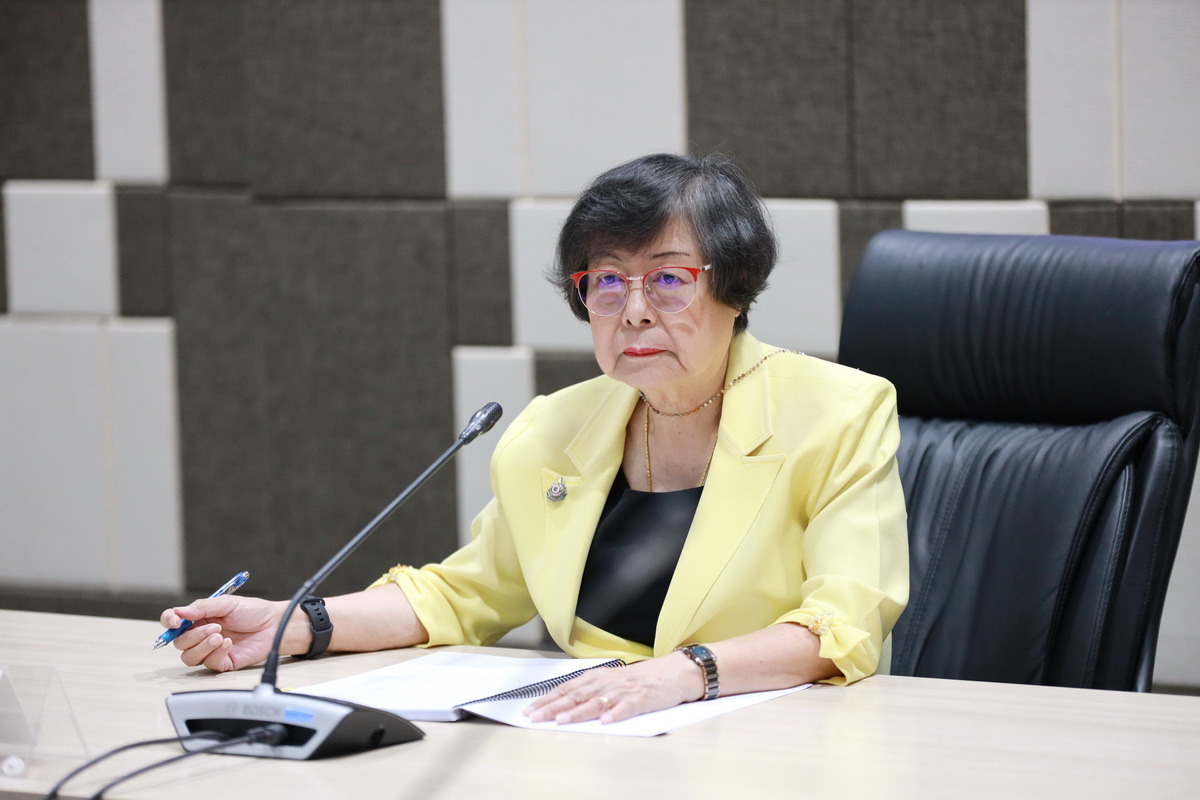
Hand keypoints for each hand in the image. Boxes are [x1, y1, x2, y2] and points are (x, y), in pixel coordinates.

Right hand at [159, 595, 283, 672]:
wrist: (274, 625)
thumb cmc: (252, 611)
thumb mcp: (226, 603)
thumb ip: (202, 607)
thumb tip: (179, 611)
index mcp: (199, 618)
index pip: (174, 622)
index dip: (169, 622)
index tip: (175, 621)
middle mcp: (201, 635)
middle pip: (179, 643)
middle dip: (193, 636)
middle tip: (215, 627)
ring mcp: (210, 650)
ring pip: (189, 657)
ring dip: (202, 646)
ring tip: (220, 636)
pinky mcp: (222, 663)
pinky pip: (208, 664)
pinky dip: (216, 654)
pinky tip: (229, 644)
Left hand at [523, 651, 703, 724]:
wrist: (675, 672)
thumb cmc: (643, 678)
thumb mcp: (613, 680)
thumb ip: (592, 690)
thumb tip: (565, 702)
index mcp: (599, 676)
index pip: (567, 688)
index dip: (548, 698)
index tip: (530, 709)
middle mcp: (608, 682)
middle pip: (576, 695)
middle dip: (553, 707)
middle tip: (535, 717)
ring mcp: (625, 690)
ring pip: (597, 701)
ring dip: (578, 712)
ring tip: (562, 720)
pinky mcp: (643, 699)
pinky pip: (628, 707)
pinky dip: (616, 713)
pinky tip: (606, 721)